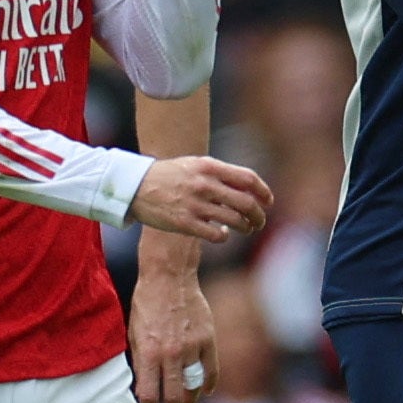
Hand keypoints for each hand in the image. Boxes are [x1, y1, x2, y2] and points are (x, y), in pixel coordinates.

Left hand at [128, 262, 216, 402]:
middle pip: (173, 398)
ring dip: (190, 402)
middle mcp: (170, 353)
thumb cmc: (146, 304)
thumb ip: (140, 362)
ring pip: (194, 386)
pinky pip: (211, 370)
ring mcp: (192, 346)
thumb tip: (143, 390)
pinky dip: (209, 384)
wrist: (169, 276)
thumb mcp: (134, 333)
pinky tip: (205, 391)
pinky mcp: (208, 338)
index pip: (149, 396)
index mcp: (148, 352)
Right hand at [129, 156, 271, 242]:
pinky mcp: (185, 223)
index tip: (268, 202)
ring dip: (246, 228)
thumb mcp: (195, 165)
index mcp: (209, 167)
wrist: (135, 187)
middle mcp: (204, 184)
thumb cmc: (170, 175)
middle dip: (259, 216)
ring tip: (245, 229)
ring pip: (235, 221)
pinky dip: (224, 236)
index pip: (248, 179)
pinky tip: (222, 234)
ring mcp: (195, 204)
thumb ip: (220, 173)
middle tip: (259, 222)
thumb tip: (248, 186)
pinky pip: (216, 235)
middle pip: (246, 203)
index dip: (264, 192)